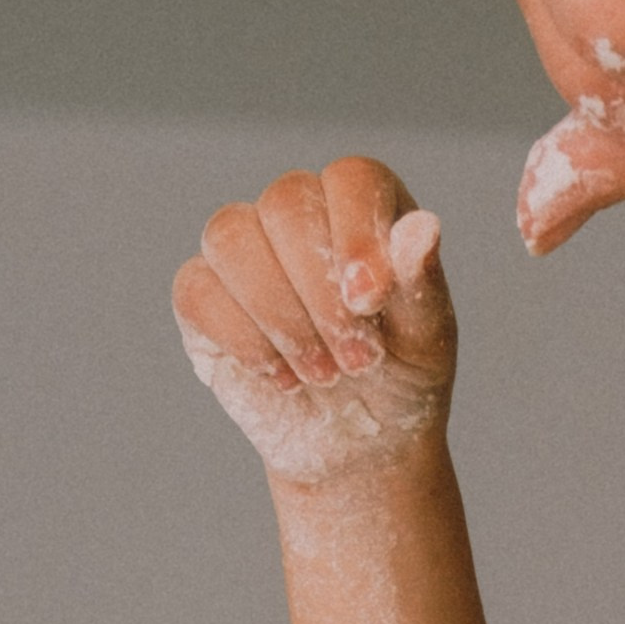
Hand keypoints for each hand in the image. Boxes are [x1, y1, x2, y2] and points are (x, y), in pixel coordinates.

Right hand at [173, 159, 454, 484]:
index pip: (350, 179)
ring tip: (324, 374)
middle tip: (359, 362)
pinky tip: (282, 377)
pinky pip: (198, 290)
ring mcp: (245, 250)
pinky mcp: (203, 294)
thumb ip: (420, 281)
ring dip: (281, 318)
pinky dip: (244, 340)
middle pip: (285, 205)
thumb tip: (423, 227)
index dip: (356, 234)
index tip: (368, 302)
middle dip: (321, 294)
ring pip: (231, 238)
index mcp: (363, 207)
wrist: (357, 444)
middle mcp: (299, 213)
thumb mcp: (426, 339)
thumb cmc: (400, 379)